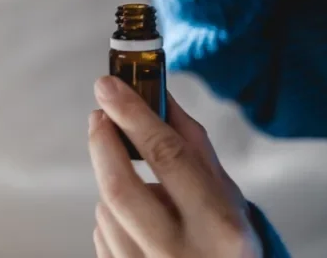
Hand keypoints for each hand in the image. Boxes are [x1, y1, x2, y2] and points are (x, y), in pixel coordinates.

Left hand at [88, 76, 261, 257]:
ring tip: (143, 192)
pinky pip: (102, 234)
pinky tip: (137, 223)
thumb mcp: (227, 195)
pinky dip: (112, 216)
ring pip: (106, 210)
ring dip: (113, 185)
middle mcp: (181, 253)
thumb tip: (157, 94)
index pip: (167, 158)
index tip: (108, 86)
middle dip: (102, 143)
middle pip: (120, 187)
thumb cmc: (227, 240)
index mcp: (218, 226)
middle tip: (98, 115)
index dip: (133, 116)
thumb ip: (192, 146)